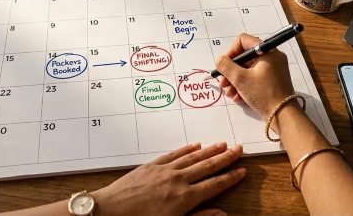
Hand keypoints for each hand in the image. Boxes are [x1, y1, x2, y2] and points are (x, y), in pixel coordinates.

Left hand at [94, 142, 244, 215]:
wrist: (110, 211)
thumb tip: (222, 214)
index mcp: (185, 198)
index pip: (215, 185)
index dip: (230, 177)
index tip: (242, 170)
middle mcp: (178, 180)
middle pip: (207, 166)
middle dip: (225, 158)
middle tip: (239, 148)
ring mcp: (164, 171)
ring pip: (193, 157)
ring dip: (209, 150)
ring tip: (222, 144)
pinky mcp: (151, 166)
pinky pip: (173, 154)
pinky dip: (186, 149)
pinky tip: (195, 145)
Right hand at [215, 33, 294, 118]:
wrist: (283, 115)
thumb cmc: (263, 94)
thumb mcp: (240, 79)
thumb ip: (226, 66)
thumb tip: (220, 60)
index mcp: (267, 51)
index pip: (244, 41)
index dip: (231, 51)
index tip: (224, 65)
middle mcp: (272, 58)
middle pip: (245, 57)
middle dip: (231, 70)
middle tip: (223, 82)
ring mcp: (273, 70)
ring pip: (248, 69)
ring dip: (235, 80)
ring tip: (229, 92)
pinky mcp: (272, 81)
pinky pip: (255, 78)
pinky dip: (245, 85)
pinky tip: (238, 97)